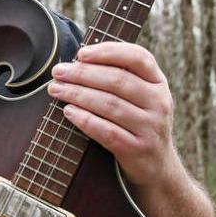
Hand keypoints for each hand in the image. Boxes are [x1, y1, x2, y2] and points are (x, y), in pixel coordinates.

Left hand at [47, 42, 179, 186]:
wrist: (156, 164)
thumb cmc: (137, 120)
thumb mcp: (140, 95)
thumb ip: (119, 74)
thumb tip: (78, 60)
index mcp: (158, 82)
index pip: (138, 57)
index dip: (108, 51)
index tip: (81, 53)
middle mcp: (159, 102)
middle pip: (117, 80)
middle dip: (82, 74)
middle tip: (58, 72)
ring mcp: (150, 127)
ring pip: (109, 104)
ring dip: (78, 94)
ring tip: (56, 89)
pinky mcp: (137, 149)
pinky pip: (107, 131)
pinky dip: (85, 119)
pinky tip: (68, 111)